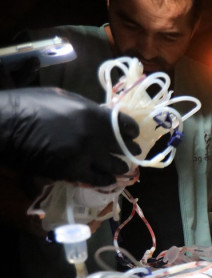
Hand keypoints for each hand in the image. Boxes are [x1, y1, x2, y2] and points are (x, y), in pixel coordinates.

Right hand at [0, 87, 139, 185]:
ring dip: (120, 166)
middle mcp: (95, 136)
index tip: (133, 134)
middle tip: (133, 152)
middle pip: (124, 147)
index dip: (132, 130)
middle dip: (130, 150)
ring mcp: (85, 156)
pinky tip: (108, 179)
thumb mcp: (63, 97)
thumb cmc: (30, 105)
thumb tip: (103, 115)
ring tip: (122, 167)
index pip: (126, 124)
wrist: (5, 125)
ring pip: (115, 166)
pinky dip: (106, 180)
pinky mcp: (72, 172)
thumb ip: (87, 108)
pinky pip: (98, 180)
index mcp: (94, 114)